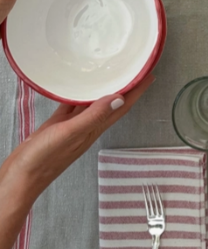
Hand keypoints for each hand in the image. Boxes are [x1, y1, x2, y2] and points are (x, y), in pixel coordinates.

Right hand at [0, 74, 154, 248]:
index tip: (149, 75)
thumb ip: (94, 116)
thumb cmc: (43, 158)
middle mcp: (88, 127)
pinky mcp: (57, 127)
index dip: (137, 91)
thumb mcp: (70, 133)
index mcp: (95, 128)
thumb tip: (120, 99)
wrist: (18, 179)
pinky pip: (72, 107)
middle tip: (136, 69)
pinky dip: (77, 96)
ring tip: (112, 73)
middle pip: (113, 103)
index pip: (122, 106)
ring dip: (104, 90)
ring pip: (93, 104)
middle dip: (126, 87)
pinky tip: (77, 87)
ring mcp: (73, 127)